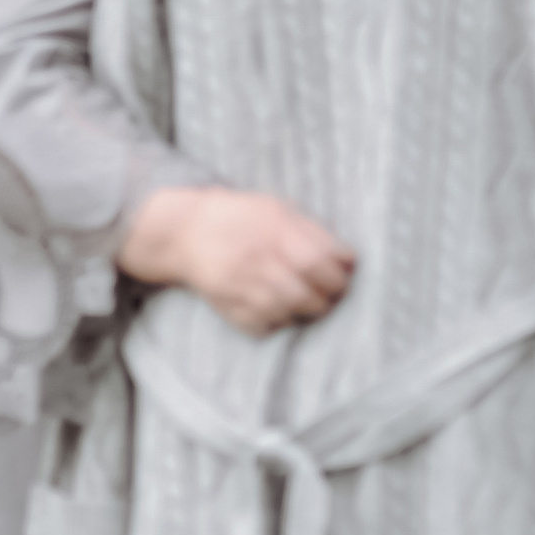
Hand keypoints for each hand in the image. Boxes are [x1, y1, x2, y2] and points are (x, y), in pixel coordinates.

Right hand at [122, 186, 355, 332]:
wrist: (187, 232)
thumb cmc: (241, 217)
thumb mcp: (276, 208)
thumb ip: (311, 231)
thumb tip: (347, 259)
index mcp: (273, 231)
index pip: (318, 260)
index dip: (339, 271)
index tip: (346, 272)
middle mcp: (256, 260)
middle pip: (306, 292)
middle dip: (328, 296)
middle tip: (333, 293)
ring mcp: (240, 287)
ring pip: (288, 312)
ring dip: (307, 310)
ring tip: (312, 303)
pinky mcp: (228, 307)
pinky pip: (264, 326)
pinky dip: (279, 322)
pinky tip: (282, 310)